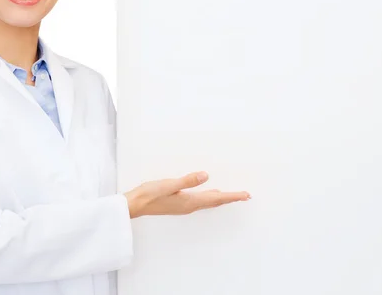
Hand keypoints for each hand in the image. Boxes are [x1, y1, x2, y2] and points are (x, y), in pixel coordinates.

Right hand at [123, 171, 250, 218]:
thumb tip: (206, 176)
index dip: (232, 196)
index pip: (216, 198)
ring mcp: (184, 206)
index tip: (246, 195)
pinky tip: (208, 194)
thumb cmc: (150, 194)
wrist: (135, 205)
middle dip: (230, 198)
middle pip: (215, 202)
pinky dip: (209, 197)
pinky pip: (200, 201)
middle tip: (245, 196)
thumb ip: (188, 180)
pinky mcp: (178, 203)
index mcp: (190, 201)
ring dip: (221, 198)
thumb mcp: (169, 184)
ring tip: (231, 196)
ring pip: (208, 202)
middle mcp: (189, 206)